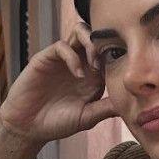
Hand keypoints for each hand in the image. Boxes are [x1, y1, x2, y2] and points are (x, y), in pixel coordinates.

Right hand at [0, 22, 117, 145]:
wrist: (28, 127)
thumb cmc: (57, 123)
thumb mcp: (88, 117)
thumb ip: (106, 108)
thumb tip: (131, 104)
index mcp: (93, 76)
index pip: (110, 54)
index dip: (119, 56)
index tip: (127, 69)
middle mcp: (80, 63)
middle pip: (97, 36)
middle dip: (107, 44)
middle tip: (109, 63)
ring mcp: (64, 59)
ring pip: (80, 32)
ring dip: (91, 42)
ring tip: (95, 64)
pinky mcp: (47, 58)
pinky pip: (62, 46)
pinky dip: (72, 57)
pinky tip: (78, 75)